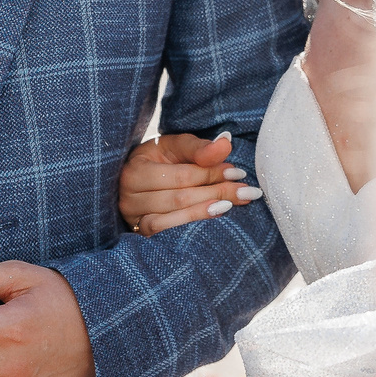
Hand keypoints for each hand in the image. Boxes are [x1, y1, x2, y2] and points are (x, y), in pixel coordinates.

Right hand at [118, 131, 257, 235]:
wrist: (139, 182)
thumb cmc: (160, 161)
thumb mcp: (176, 147)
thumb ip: (200, 147)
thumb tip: (226, 143)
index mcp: (136, 168)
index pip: (182, 175)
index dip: (212, 174)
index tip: (238, 173)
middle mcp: (129, 194)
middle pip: (181, 197)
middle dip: (217, 192)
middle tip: (246, 191)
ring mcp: (133, 217)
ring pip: (175, 215)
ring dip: (208, 210)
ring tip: (233, 204)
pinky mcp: (140, 232)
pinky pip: (166, 232)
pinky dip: (190, 225)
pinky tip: (212, 220)